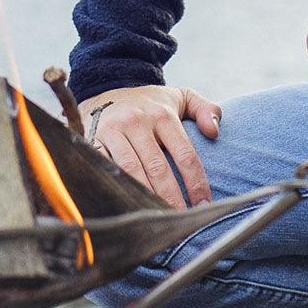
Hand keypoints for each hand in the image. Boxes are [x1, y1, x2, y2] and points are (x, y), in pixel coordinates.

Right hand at [80, 84, 221, 209]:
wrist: (106, 88)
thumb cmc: (150, 102)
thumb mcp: (181, 97)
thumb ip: (205, 109)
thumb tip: (214, 132)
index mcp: (163, 114)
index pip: (184, 153)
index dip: (195, 181)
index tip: (203, 204)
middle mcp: (137, 122)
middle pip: (158, 168)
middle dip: (172, 197)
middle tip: (181, 219)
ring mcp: (113, 132)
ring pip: (131, 172)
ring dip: (145, 197)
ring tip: (158, 219)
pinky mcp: (92, 140)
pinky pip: (104, 169)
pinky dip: (116, 189)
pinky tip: (127, 206)